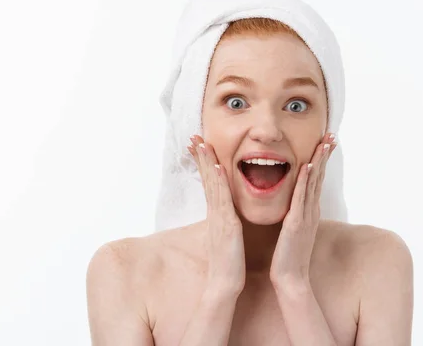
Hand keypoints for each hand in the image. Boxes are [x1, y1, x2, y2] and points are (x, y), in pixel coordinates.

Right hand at [188, 135, 245, 295]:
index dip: (204, 164)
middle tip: (194, 137)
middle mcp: (215, 212)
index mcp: (217, 213)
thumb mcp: (226, 236)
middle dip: (201, 157)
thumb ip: (225, 222)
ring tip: (202, 144)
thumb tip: (226, 214)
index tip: (199, 147)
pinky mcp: (227, 225)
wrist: (224, 284)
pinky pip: (221, 199)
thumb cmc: (227, 262)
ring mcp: (219, 217)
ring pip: (212, 184)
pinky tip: (218, 167)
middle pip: (207, 178)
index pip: (209, 182)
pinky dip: (218, 182)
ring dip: (207, 163)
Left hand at [269, 132, 336, 289]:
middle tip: (331, 135)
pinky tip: (307, 166)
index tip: (326, 142)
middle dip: (325, 155)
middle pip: (320, 177)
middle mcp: (311, 210)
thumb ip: (297, 214)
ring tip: (324, 143)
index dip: (322, 160)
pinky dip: (305, 181)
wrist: (290, 278)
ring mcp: (305, 216)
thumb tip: (295, 204)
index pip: (317, 180)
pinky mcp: (296, 223)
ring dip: (319, 162)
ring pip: (313, 183)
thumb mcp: (295, 229)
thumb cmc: (289, 255)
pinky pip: (301, 198)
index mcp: (309, 211)